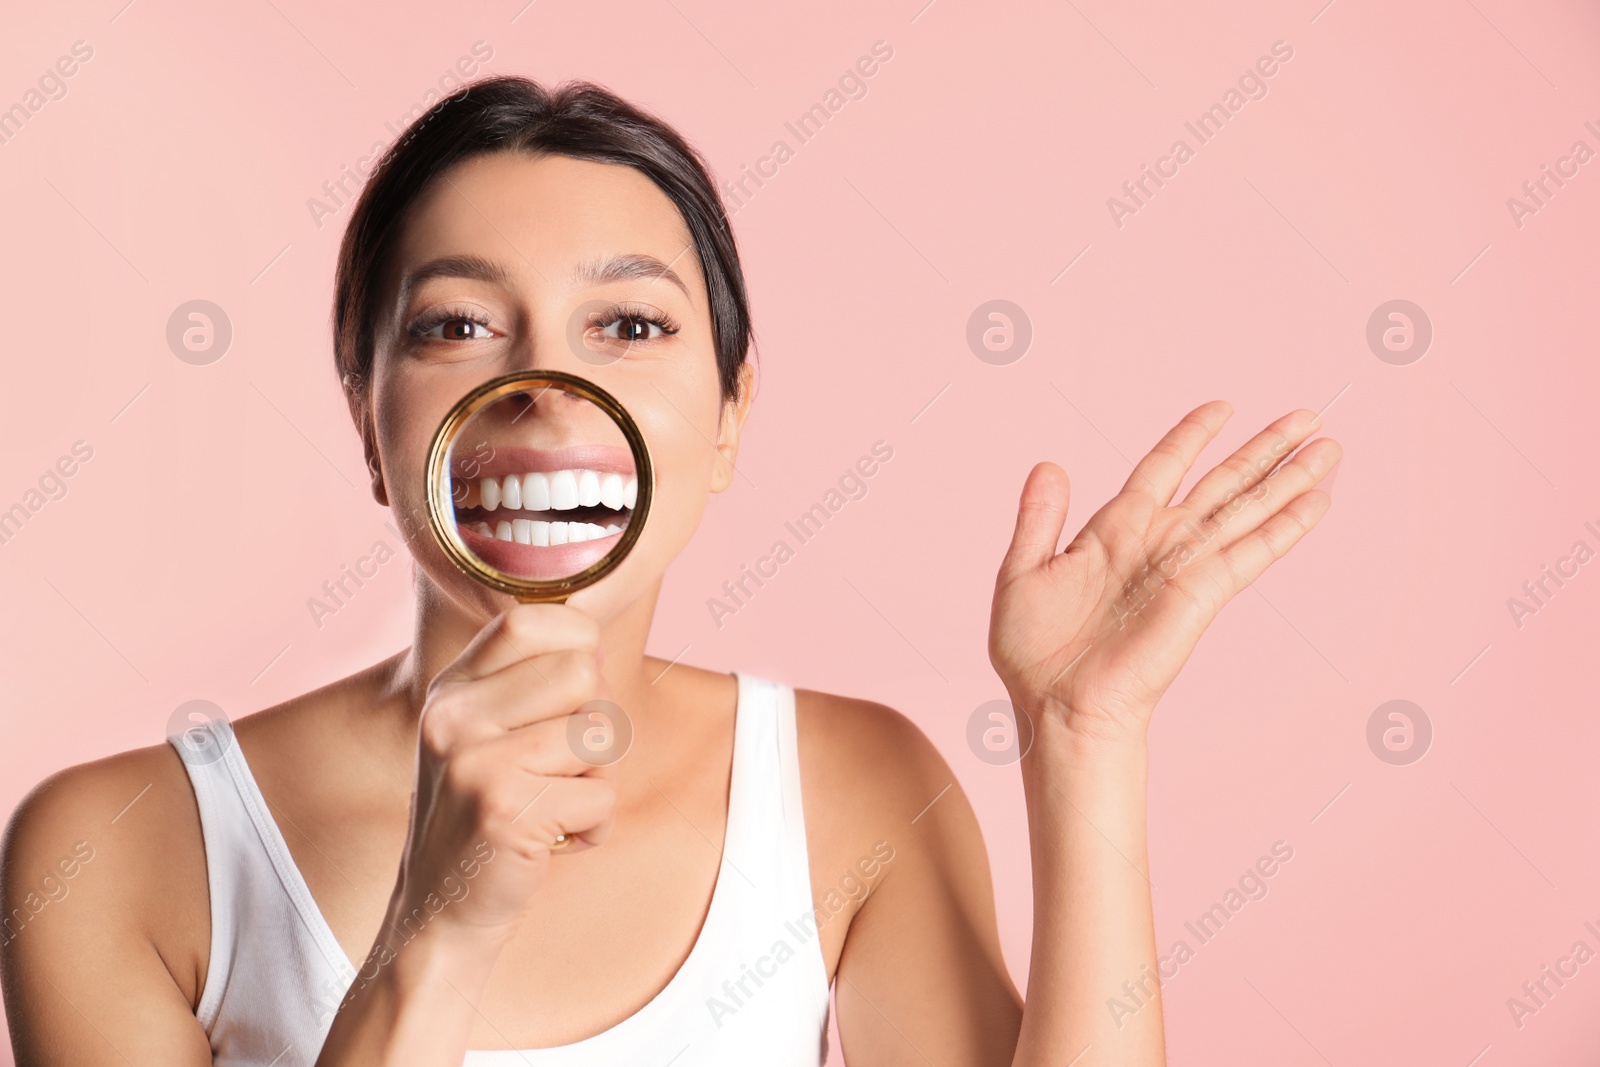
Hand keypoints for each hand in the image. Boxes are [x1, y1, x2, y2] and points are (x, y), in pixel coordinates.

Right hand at [387, 602, 616, 948]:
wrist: (442, 913)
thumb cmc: (485, 817)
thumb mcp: (486, 736)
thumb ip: (527, 685)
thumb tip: (596, 642)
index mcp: (452, 689)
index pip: (529, 619)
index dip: (578, 641)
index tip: (579, 686)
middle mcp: (454, 715)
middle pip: (584, 672)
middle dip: (597, 723)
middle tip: (565, 768)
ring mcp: (474, 761)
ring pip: (602, 734)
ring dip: (599, 781)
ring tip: (556, 805)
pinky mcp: (505, 809)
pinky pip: (601, 797)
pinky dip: (595, 827)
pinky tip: (553, 841)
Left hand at [988, 402, 1339, 745]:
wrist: (1057, 704)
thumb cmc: (1033, 652)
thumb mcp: (1022, 571)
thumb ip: (1039, 517)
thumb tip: (1049, 464)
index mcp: (1115, 529)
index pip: (1164, 467)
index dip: (1193, 436)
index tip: (1223, 406)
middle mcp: (1159, 541)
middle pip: (1223, 482)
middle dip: (1264, 449)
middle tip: (1308, 417)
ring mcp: (1186, 566)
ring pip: (1247, 509)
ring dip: (1289, 478)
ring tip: (1330, 446)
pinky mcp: (1204, 594)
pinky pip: (1252, 551)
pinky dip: (1286, 526)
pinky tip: (1318, 502)